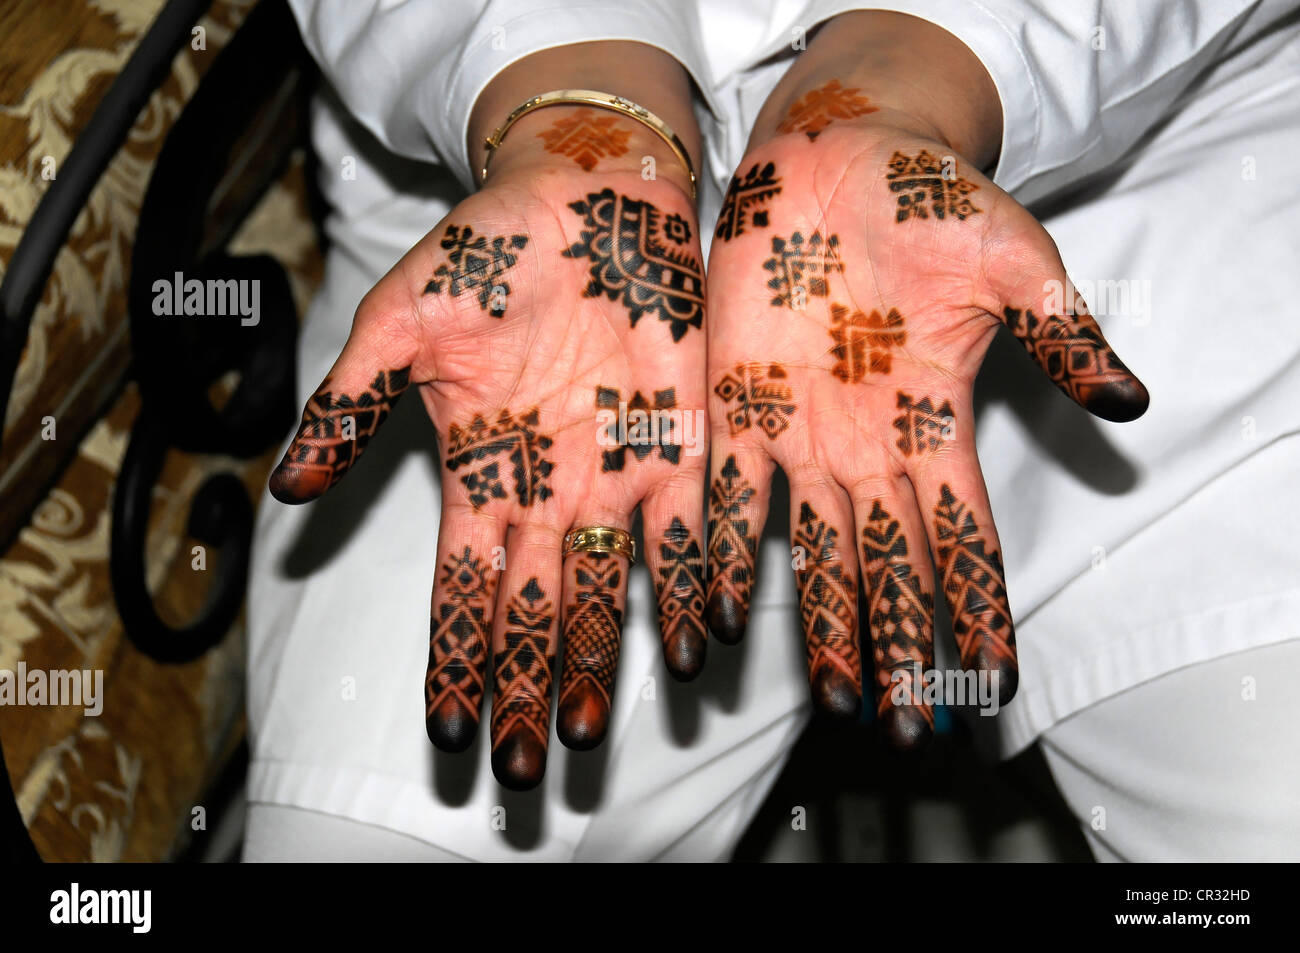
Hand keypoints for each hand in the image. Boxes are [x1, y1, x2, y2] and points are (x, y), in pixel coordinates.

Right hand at [269, 87, 706, 788]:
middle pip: (536, 610)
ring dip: (602, 657)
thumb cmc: (486, 250)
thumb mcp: (399, 321)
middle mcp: (551, 492)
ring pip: (611, 588)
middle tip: (524, 769)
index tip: (451, 732)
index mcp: (481, 475)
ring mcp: (620, 472)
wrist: (586, 194)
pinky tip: (702, 633)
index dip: (454, 662)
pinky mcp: (686, 440)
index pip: (462, 591)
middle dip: (528, 688)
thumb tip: (289, 491)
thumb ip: (351, 403)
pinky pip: (695, 524)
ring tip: (592, 729)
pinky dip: (696, 579)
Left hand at [704, 86, 1146, 747]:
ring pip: (813, 549)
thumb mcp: (1011, 259)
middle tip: (905, 729)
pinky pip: (725, 490)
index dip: (980, 610)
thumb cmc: (930, 200)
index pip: (966, 539)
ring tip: (828, 696)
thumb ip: (1060, 330)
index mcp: (937, 425)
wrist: (835, 156)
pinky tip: (715, 607)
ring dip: (821, 622)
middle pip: (890, 567)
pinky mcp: (734, 404)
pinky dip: (722, 548)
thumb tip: (1130, 398)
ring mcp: (799, 433)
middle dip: (900, 647)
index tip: (993, 681)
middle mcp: (868, 448)